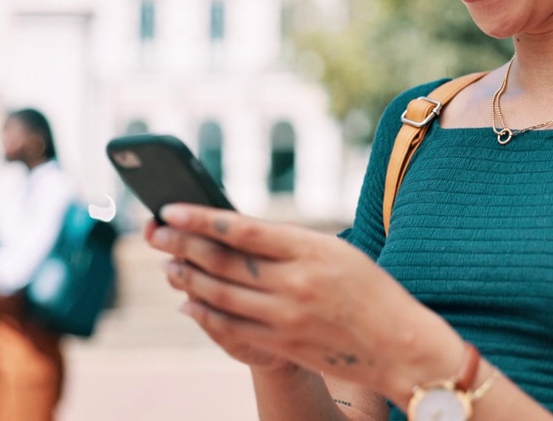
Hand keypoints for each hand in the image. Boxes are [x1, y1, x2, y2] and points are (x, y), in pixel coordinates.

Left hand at [145, 205, 463, 405]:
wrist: (399, 344)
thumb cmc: (371, 290)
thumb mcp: (337, 253)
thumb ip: (289, 245)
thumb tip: (234, 236)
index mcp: (311, 250)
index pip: (242, 230)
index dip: (200, 218)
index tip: (170, 207)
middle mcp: (295, 283)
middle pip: (222, 261)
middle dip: (181, 244)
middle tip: (153, 231)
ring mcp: (286, 317)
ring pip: (219, 295)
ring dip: (186, 278)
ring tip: (167, 263)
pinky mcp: (282, 345)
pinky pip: (230, 328)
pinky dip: (203, 314)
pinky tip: (188, 302)